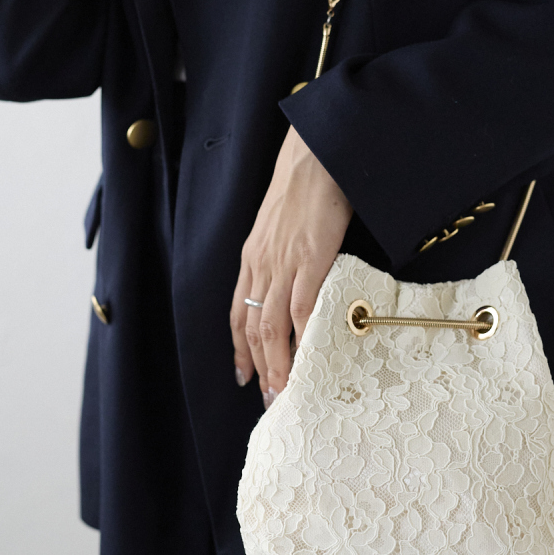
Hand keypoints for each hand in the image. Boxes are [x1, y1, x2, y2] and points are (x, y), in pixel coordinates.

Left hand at [231, 126, 352, 405]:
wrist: (315, 155)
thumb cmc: (305, 183)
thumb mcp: (281, 222)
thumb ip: (282, 250)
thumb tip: (296, 272)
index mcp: (253, 255)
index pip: (238, 312)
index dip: (240, 348)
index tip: (244, 375)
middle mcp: (260, 264)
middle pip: (252, 328)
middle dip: (258, 368)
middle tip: (268, 399)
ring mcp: (283, 264)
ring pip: (271, 328)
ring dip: (276, 364)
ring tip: (284, 392)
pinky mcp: (310, 260)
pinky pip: (302, 310)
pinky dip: (301, 340)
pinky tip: (306, 360)